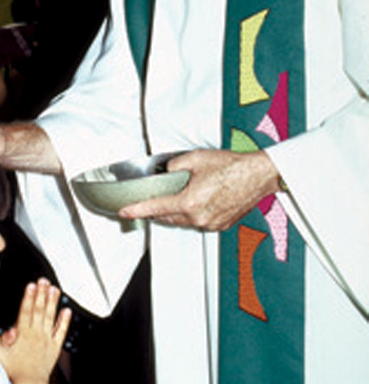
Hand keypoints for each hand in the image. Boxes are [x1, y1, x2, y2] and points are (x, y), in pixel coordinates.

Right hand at [0, 279, 70, 383]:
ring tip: (54, 289)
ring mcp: (47, 340)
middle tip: (44, 281)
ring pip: (50, 317)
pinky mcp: (55, 347)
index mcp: (23, 334)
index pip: (26, 311)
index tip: (31, 285)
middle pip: (39, 310)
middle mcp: (36, 334)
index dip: (29, 297)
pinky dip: (65, 321)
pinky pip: (61, 332)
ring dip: (52, 302)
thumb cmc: (13, 370)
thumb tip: (8, 330)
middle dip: (41, 293)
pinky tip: (66, 310)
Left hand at [119, 148, 280, 230]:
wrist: (258, 175)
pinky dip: (193, 213)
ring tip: (178, 196)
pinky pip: (199, 222)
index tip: (125, 212)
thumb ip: (175, 165)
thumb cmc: (233, 167)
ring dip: (176, 212)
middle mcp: (199, 217)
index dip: (137, 210)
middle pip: (168, 218)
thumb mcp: (196, 158)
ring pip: (183, 221)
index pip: (155, 208)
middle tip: (150, 201)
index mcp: (190, 202)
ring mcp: (210, 223)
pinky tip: (197, 200)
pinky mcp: (220, 225)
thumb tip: (167, 170)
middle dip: (157, 210)